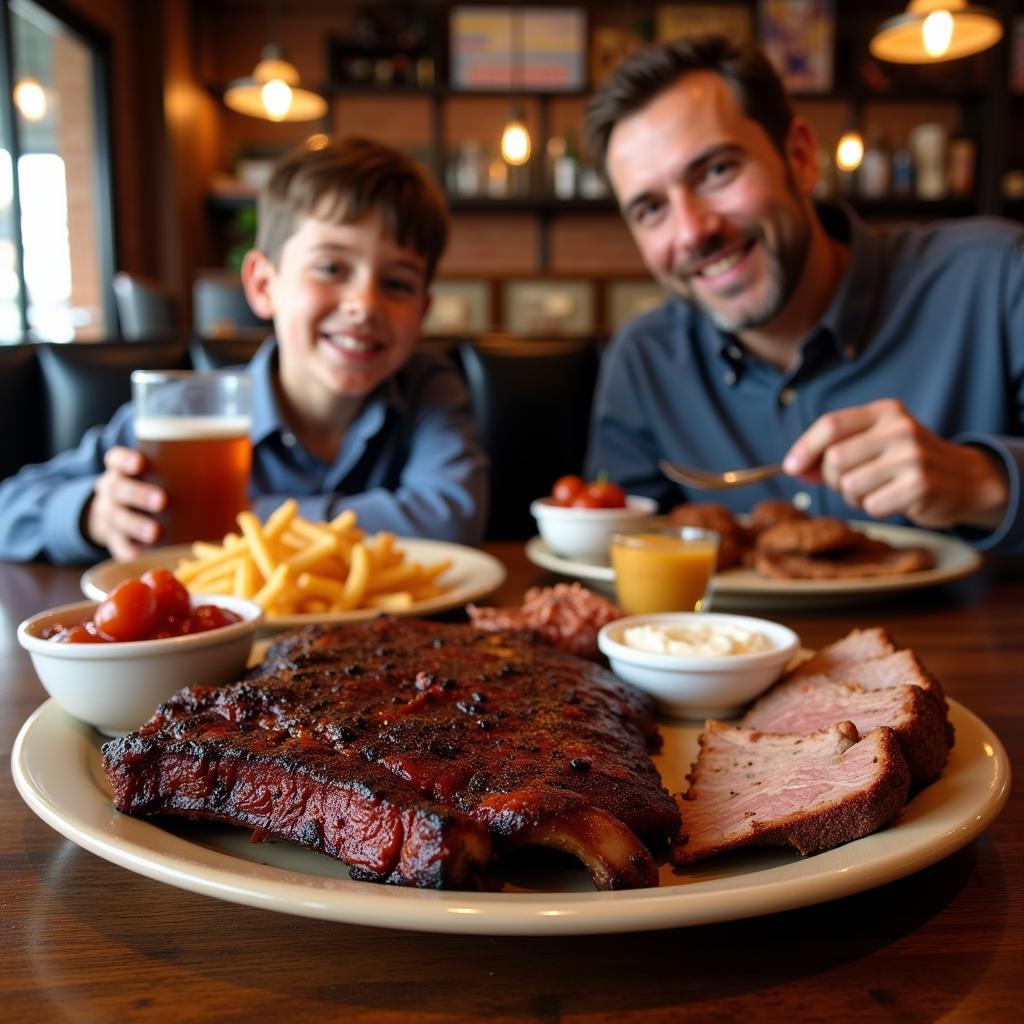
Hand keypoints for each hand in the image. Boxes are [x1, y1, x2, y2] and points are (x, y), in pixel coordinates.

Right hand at [84, 447, 167, 560]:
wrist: (111, 513)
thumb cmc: (145, 486)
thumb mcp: (152, 472)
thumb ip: (175, 468)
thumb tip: (226, 464)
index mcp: (119, 470)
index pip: (116, 459)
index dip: (125, 460)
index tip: (140, 463)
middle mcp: (111, 491)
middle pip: (119, 490)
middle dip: (139, 495)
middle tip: (162, 500)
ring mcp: (110, 516)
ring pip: (118, 519)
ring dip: (136, 525)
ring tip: (156, 533)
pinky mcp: (114, 540)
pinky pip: (118, 547)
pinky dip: (130, 551)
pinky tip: (144, 554)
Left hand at [782, 399, 1008, 530]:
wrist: (964, 480)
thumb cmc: (907, 462)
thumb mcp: (875, 444)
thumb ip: (835, 451)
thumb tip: (794, 467)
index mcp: (885, 412)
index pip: (831, 425)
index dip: (804, 448)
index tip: (790, 467)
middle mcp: (899, 429)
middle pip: (835, 459)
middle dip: (833, 479)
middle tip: (852, 483)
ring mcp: (911, 457)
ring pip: (850, 485)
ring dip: (855, 497)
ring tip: (877, 490)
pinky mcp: (919, 486)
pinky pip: (871, 505)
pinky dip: (875, 508)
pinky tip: (894, 499)